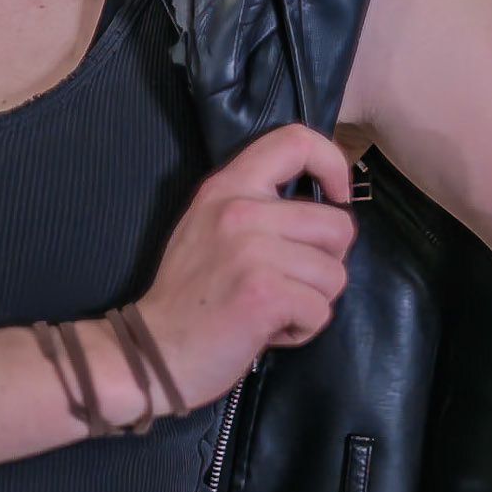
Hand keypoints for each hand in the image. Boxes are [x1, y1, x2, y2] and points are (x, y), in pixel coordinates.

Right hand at [138, 124, 355, 410]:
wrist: (152, 351)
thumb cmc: (189, 294)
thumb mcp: (209, 226)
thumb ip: (257, 205)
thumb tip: (323, 204)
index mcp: (228, 186)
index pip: (295, 140)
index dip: (332, 163)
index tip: (334, 196)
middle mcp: (240, 209)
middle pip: (338, 224)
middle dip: (327, 263)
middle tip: (290, 282)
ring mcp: (253, 250)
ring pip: (335, 274)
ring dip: (313, 301)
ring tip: (274, 309)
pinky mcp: (265, 292)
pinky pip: (320, 310)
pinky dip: (303, 330)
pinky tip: (269, 331)